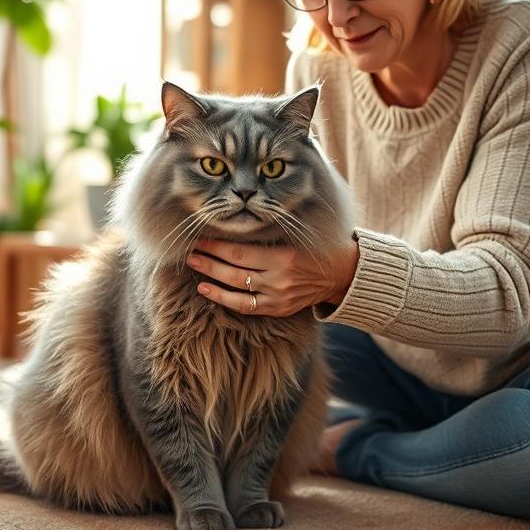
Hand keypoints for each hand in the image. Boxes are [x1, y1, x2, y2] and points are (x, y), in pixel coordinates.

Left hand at [187, 238, 357, 317]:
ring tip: (194, 264)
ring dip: (211, 276)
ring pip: (236, 288)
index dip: (217, 245)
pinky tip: (206, 289)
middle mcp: (279, 279)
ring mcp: (277, 297)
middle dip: (209, 259)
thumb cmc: (313, 249)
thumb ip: (268, 232)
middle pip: (234, 270)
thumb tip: (234, 221)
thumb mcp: (294, 236)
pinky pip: (245, 306)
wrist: (338, 275)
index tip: (201, 236)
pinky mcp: (277, 309)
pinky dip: (223, 298)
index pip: (241, 252)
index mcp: (283, 257)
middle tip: (190, 250)